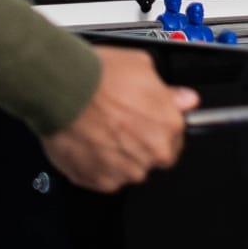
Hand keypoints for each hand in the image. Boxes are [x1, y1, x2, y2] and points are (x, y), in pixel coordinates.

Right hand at [41, 47, 198, 193]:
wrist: (61, 91)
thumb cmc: (99, 77)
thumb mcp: (142, 67)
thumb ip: (169, 92)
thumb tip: (185, 99)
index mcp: (169, 125)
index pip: (176, 137)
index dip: (160, 127)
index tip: (149, 121)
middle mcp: (151, 153)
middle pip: (155, 157)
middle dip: (143, 144)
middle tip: (123, 126)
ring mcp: (125, 170)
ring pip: (130, 170)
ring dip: (120, 157)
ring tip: (102, 133)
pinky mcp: (98, 181)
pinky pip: (104, 179)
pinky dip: (98, 166)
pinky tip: (90, 145)